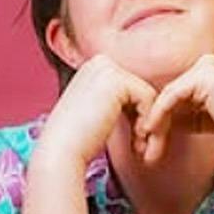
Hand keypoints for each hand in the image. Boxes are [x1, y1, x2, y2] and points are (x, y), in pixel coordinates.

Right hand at [32, 55, 160, 174]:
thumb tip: (149, 109)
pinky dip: (149, 122)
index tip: (135, 144)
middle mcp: (101, 63)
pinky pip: (150, 98)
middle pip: (142, 90)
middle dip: (147, 122)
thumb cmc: (79, 143)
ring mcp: (107, 68)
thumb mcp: (101, 115)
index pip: (131, 90)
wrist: (61, 151)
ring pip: (149, 96)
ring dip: (152, 126)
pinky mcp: (117, 80)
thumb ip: (118, 105)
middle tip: (142, 149)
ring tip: (141, 149)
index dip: (137, 119)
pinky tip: (137, 139)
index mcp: (95, 69)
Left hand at [135, 54, 213, 163]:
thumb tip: (157, 122)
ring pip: (168, 96)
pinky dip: (158, 116)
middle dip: (155, 121)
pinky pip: (171, 97)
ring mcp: (206, 66)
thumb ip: (186, 115)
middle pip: (171, 93)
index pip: (178, 94)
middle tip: (143, 147)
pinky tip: (152, 133)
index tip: (151, 144)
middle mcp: (208, 63)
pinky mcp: (203, 75)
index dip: (162, 119)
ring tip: (147, 147)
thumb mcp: (206, 120)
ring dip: (154, 122)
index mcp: (211, 71)